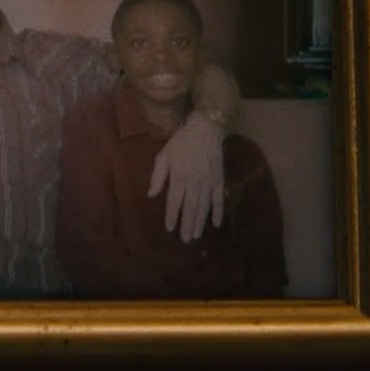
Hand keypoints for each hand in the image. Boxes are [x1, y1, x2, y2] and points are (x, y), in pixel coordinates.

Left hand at [148, 112, 226, 242]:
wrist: (205, 130)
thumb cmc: (181, 142)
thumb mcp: (164, 155)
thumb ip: (157, 176)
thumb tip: (150, 194)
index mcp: (178, 177)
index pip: (174, 202)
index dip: (172, 216)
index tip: (169, 229)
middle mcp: (193, 183)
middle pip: (189, 208)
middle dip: (187, 225)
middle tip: (185, 240)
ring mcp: (208, 183)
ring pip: (203, 207)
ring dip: (200, 222)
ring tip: (196, 235)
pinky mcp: (219, 180)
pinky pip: (219, 199)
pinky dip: (218, 212)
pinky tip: (216, 223)